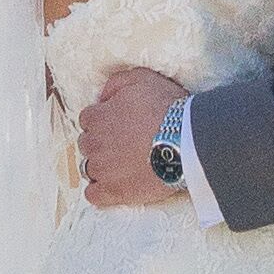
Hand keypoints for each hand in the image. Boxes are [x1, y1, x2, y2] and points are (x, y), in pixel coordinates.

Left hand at [79, 65, 193, 208]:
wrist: (186, 141)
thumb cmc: (166, 108)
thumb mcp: (141, 78)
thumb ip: (116, 83)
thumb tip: (103, 95)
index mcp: (97, 117)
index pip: (87, 119)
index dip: (103, 121)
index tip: (118, 124)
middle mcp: (94, 144)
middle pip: (87, 144)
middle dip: (101, 143)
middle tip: (123, 144)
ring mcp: (102, 169)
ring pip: (89, 169)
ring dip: (101, 166)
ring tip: (123, 166)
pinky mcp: (114, 191)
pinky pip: (93, 195)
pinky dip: (100, 191)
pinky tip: (113, 187)